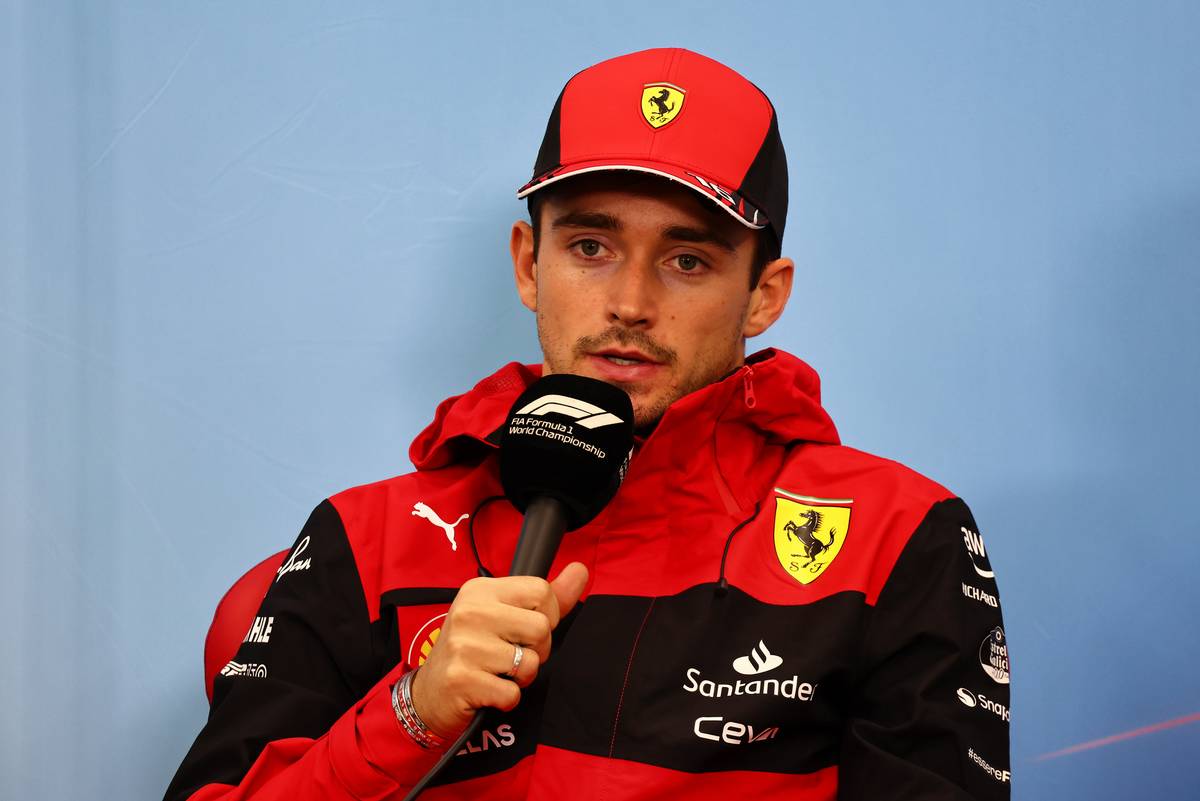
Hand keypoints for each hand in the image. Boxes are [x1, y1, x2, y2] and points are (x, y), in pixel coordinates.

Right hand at [410, 562, 587, 738]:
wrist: (430, 693)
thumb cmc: (473, 649)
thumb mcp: (504, 614)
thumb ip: (548, 596)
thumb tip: (580, 570)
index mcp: (481, 590)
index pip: (542, 591)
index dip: (546, 617)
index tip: (525, 630)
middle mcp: (470, 612)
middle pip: (542, 628)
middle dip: (537, 650)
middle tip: (511, 655)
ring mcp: (464, 646)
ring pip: (530, 663)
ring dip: (522, 677)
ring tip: (498, 672)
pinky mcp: (462, 679)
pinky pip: (513, 693)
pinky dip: (507, 698)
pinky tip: (487, 690)